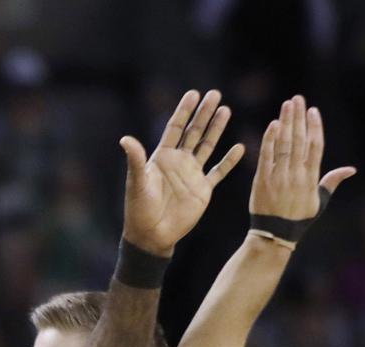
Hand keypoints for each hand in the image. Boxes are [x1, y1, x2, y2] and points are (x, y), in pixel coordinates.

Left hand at [120, 90, 244, 255]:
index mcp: (162, 157)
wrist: (152, 235)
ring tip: (226, 110)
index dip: (184, 111)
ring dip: (217, 129)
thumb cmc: (139, 209)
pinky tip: (240, 147)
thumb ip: (135, 160)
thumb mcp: (137, 183)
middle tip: (215, 94)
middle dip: (204, 113)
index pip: (175, 128)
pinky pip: (218, 172)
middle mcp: (178, 162)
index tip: (194, 93)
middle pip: (194, 132)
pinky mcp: (202, 190)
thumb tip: (125, 139)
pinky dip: (229, 161)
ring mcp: (191, 175)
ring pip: (207, 146)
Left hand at [251, 96, 355, 218]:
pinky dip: (269, 140)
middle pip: (299, 141)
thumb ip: (332, 181)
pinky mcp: (262, 180)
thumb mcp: (320, 202)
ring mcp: (279, 177)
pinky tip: (273, 124)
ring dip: (286, 123)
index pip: (315, 147)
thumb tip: (351, 169)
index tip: (313, 111)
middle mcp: (296, 175)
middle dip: (299, 118)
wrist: (274, 234)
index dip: (315, 127)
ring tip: (287, 105)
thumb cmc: (299, 218)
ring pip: (284, 145)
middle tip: (298, 99)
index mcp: (311, 178)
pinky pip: (266, 156)